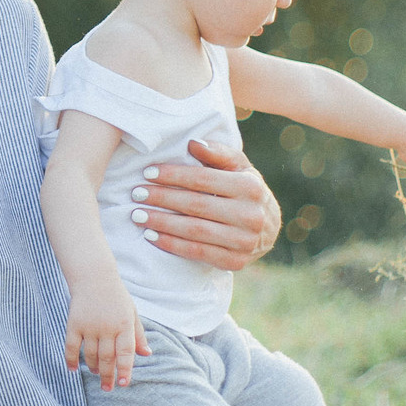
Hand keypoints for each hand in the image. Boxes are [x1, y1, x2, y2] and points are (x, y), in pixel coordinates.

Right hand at [67, 283, 148, 388]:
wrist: (94, 277)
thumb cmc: (116, 297)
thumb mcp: (132, 313)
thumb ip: (138, 335)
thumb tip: (147, 355)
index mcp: (124, 324)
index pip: (126, 352)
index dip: (125, 369)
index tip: (123, 383)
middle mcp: (107, 327)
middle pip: (107, 358)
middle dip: (107, 376)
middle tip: (107, 388)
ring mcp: (89, 326)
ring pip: (90, 355)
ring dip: (93, 367)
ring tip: (96, 373)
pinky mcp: (74, 323)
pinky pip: (72, 347)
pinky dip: (71, 360)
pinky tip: (73, 369)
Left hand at [134, 137, 280, 270]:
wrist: (269, 228)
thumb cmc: (244, 189)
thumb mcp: (238, 167)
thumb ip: (218, 153)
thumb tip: (192, 143)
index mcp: (250, 186)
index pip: (203, 179)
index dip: (173, 175)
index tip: (147, 173)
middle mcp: (250, 215)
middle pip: (196, 205)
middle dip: (162, 198)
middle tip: (136, 194)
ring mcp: (245, 242)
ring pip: (195, 231)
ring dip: (162, 223)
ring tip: (138, 216)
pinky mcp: (236, 262)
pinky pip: (198, 253)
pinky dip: (171, 245)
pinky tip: (151, 236)